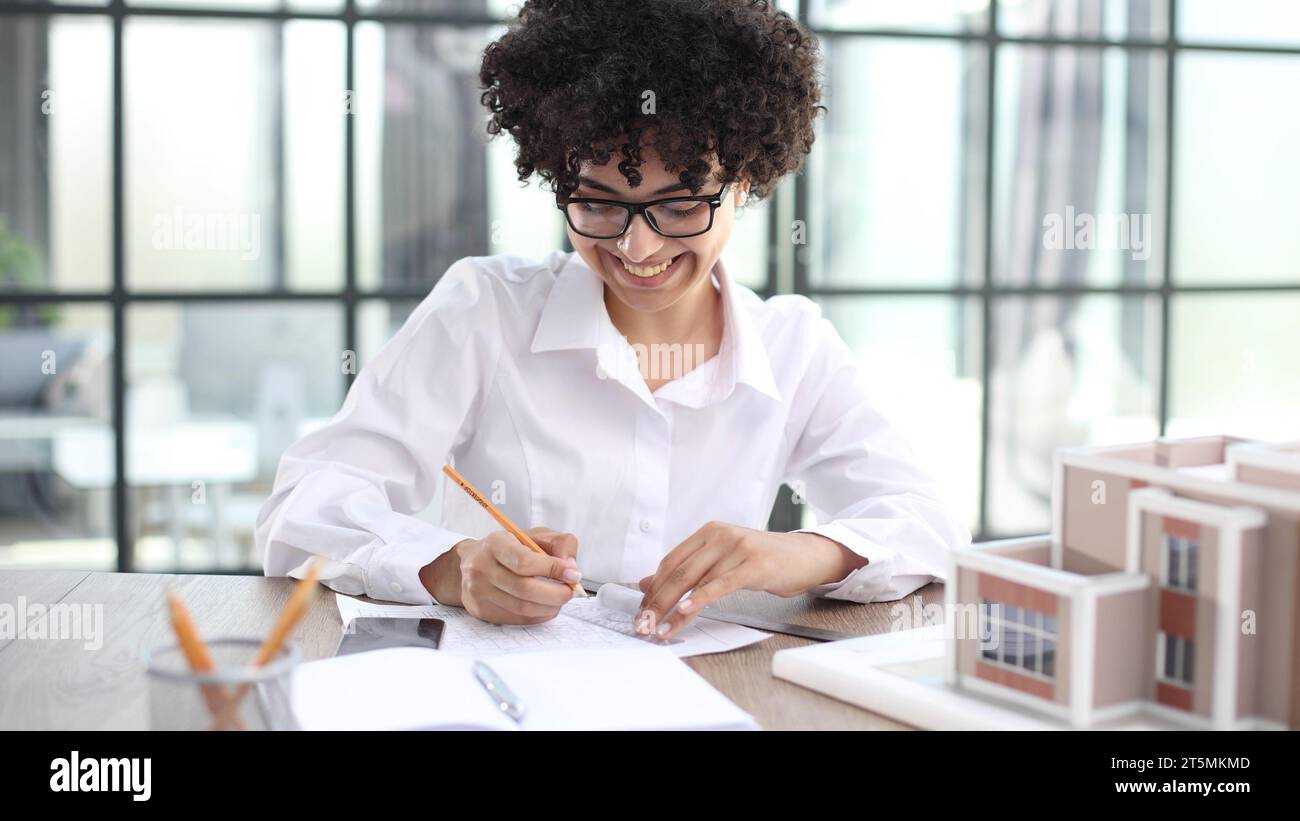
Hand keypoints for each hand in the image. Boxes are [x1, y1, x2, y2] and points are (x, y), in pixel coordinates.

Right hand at [420, 527, 581, 623]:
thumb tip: (571, 568)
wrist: (474, 562)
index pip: (524, 562)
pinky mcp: (481, 611)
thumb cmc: (511, 547)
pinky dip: (538, 616)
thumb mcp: (536, 535)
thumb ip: (560, 544)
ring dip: (549, 607)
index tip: (572, 574)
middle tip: (570, 591)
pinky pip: (516, 619)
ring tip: (560, 599)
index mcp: (495, 543)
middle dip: (556, 594)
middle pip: (525, 589)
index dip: (553, 570)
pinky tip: (546, 607)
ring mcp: (478, 592)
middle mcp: (481, 568)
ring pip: (522, 608)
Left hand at [635, 521, 865, 639]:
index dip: (653, 588)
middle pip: (678, 572)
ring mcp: (737, 548)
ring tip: (659, 629)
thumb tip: (647, 584)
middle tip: (643, 625)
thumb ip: (689, 569)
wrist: (805, 556)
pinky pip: (719, 586)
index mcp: (708, 532)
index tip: (641, 611)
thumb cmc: (763, 561)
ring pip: (695, 582)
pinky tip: (684, 613)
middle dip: (657, 602)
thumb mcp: (722, 560)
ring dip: (673, 610)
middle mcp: (720, 535)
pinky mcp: (754, 565)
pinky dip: (698, 600)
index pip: (670, 561)